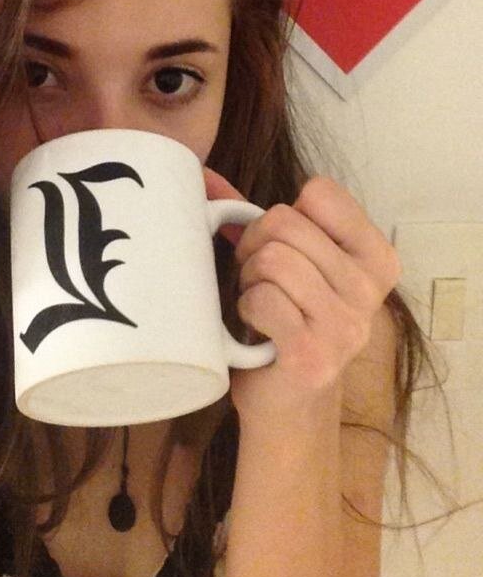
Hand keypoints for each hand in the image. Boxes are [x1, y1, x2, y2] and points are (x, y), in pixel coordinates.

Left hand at [203, 168, 400, 422]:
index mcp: (376, 256)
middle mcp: (370, 289)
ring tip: (260, 303)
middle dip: (254, 247)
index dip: (283, 215)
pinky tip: (258, 329)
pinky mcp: (313, 355)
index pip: (320, 192)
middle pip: (284, 223)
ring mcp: (346, 325)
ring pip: (271, 259)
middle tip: (258, 279)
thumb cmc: (287, 320)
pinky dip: (246, 309)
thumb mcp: (292, 263)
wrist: (289, 402)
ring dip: (249, 280)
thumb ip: (256, 217)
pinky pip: (261, 299)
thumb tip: (200, 174)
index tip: (282, 246)